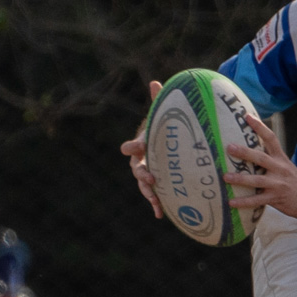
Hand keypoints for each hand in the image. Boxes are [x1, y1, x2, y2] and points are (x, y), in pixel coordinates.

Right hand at [121, 80, 163, 217]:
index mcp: (141, 145)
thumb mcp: (162, 117)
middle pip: (137, 169)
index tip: (131, 148)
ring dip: (149, 193)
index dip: (133, 146)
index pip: (133, 146)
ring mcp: (147, 175)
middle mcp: (140, 161)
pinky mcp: (156, 186)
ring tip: (156, 200)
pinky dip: (156, 205)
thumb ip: (158, 102)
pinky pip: (154, 196)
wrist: (165, 145)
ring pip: (144, 185)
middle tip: (150, 177)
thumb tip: (155, 82)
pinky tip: (160, 214)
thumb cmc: (163, 130)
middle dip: (142, 174)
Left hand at [223, 112, 296, 218]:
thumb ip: (271, 160)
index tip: (247, 116)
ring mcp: (278, 184)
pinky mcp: (276, 199)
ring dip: (240, 178)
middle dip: (244, 152)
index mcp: (281, 159)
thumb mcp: (286, 167)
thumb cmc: (295, 183)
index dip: (259, 127)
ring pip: (257, 180)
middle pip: (261, 158)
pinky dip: (244, 202)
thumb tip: (249, 153)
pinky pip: (257, 200)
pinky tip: (231, 202)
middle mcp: (280, 169)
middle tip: (229, 147)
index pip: (271, 138)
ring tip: (225, 177)